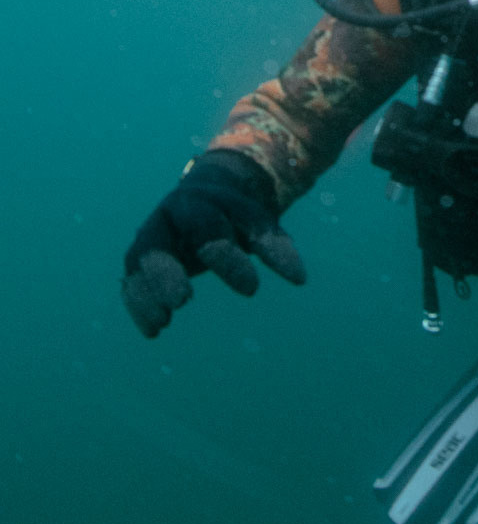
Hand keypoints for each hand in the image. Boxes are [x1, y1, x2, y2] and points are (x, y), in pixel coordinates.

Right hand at [122, 150, 305, 337]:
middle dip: (170, 271)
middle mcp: (172, 216)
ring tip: (163, 323)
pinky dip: (139, 304)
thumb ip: (275, 246)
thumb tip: (299, 279)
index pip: (213, 230)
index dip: (229, 260)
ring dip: (148, 292)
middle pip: (160, 244)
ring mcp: (152, 235)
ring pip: (143, 261)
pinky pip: (132, 280)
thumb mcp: (257, 224)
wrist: (207, 192)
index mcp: (205, 203)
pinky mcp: (140, 258)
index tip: (252, 290)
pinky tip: (154, 330)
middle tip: (184, 300)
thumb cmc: (237, 216)